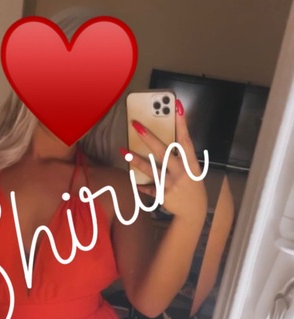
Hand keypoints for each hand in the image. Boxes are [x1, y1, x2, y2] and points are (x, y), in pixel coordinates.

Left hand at [126, 100, 207, 222]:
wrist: (195, 212)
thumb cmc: (192, 187)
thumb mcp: (193, 171)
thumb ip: (182, 158)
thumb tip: (168, 141)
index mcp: (191, 164)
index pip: (186, 140)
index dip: (182, 123)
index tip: (177, 106)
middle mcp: (181, 172)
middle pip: (163, 152)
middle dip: (149, 138)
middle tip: (137, 126)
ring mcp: (171, 184)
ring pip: (151, 169)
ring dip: (136, 160)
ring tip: (123, 151)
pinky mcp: (163, 195)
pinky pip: (149, 189)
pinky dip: (141, 186)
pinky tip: (133, 182)